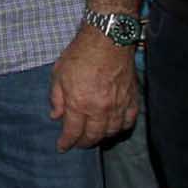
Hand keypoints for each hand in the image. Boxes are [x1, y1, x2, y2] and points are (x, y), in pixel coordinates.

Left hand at [47, 27, 136, 150]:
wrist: (108, 39)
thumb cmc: (80, 54)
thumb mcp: (59, 74)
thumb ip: (57, 98)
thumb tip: (55, 116)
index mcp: (80, 103)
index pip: (73, 132)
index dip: (66, 143)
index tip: (62, 147)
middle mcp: (101, 109)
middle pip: (94, 136)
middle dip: (84, 143)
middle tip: (78, 143)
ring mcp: (119, 105)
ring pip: (112, 132)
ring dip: (102, 137)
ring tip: (94, 136)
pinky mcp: (132, 99)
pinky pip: (129, 121)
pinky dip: (121, 128)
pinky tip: (114, 127)